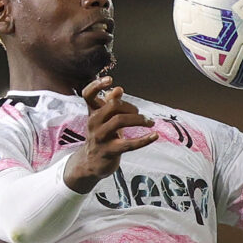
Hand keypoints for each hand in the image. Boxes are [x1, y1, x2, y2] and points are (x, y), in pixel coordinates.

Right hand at [64, 76, 158, 192]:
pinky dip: (144, 139)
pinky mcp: (109, 151)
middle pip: (112, 106)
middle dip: (130, 106)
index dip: (97, 85)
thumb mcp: (105, 119)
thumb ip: (111, 103)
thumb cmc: (102, 136)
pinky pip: (129, 144)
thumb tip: (118, 89)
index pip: (88, 94)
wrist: (91, 163)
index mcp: (92, 112)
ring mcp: (100, 137)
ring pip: (119, 121)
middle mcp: (94, 123)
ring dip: (138, 119)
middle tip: (139, 113)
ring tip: (149, 122)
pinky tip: (155, 136)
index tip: (110, 80)